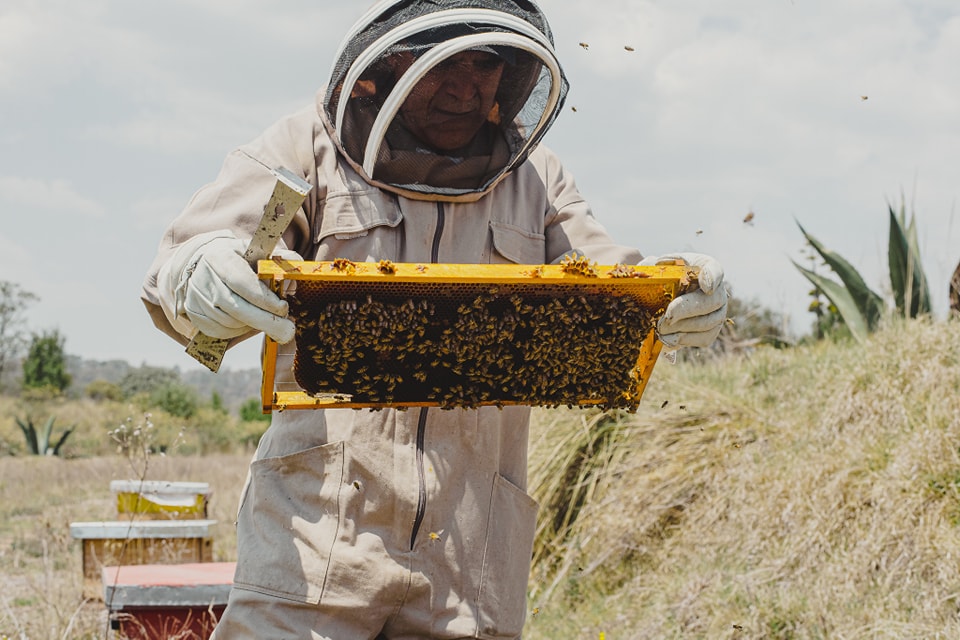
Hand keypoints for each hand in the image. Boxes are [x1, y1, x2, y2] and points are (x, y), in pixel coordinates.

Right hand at [164, 232, 300, 343]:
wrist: (204, 264)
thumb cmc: (239, 260)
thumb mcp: (257, 253)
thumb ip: (279, 259)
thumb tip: (300, 265)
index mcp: (220, 258)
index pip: (242, 282)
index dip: (264, 299)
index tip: (284, 308)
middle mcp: (202, 277)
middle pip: (235, 307)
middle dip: (265, 321)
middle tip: (288, 331)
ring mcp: (194, 296)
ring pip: (229, 322)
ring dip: (252, 325)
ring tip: (264, 318)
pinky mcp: (193, 313)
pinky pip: (219, 331)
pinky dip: (237, 331)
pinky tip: (246, 322)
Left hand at [639, 252, 727, 348]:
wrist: (660, 298)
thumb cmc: (659, 278)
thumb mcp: (654, 268)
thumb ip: (652, 266)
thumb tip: (649, 270)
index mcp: (703, 267)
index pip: (714, 270)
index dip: (712, 278)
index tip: (705, 287)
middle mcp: (716, 289)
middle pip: (712, 301)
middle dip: (688, 310)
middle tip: (667, 317)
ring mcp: (717, 311)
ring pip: (709, 322)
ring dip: (683, 327)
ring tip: (660, 329)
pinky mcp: (711, 330)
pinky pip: (704, 338)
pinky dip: (685, 339)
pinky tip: (668, 338)